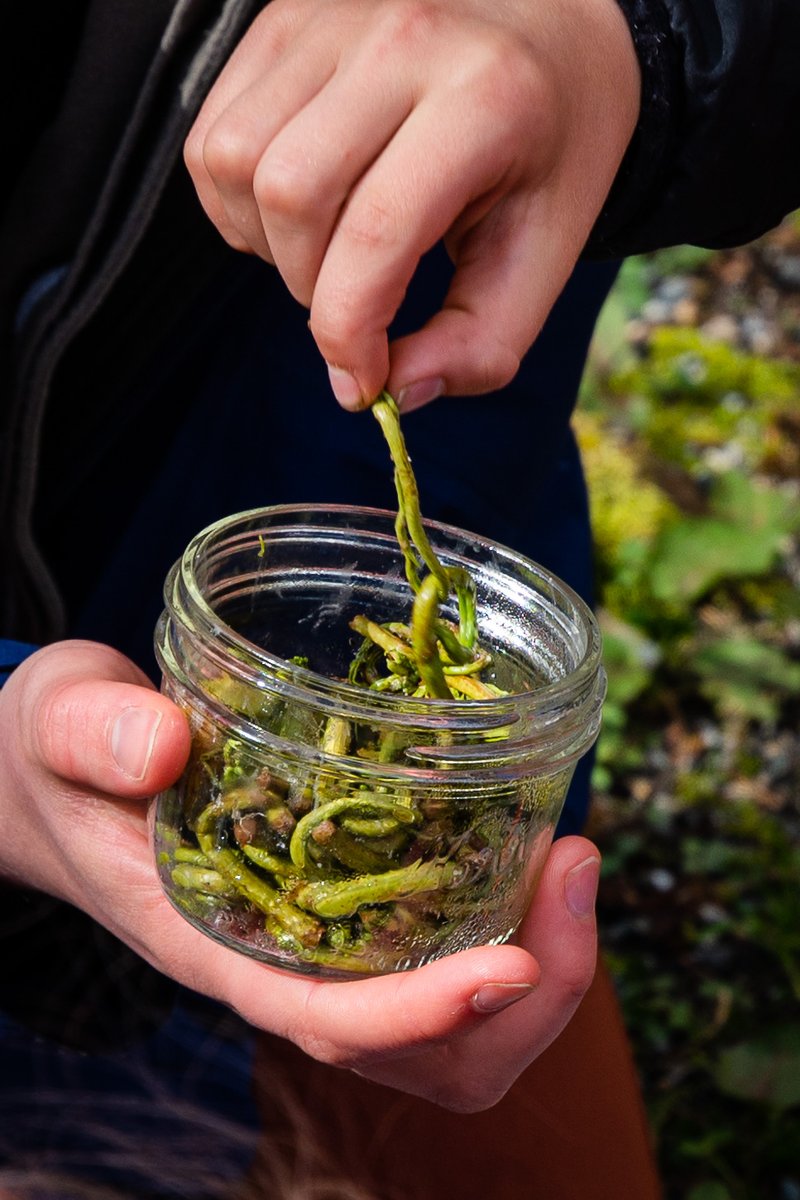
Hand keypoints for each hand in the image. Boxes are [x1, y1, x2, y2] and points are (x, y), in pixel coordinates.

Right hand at [0, 640, 598, 1110]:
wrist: (61, 783)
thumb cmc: (61, 758)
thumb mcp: (56, 724)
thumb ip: (92, 733)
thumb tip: (162, 743)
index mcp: (212, 943)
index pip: (325, 1020)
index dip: (423, 1015)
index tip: (513, 967)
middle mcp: (279, 965)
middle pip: (423, 1056)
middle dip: (527, 994)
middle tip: (574, 860)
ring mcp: (320, 947)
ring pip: (454, 1028)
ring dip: (541, 964)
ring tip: (572, 853)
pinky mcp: (346, 910)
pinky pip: (446, 956)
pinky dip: (511, 922)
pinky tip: (531, 843)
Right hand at [184, 0, 638, 410]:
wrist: (548, 30)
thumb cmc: (548, 151)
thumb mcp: (545, 256)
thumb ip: (482, 343)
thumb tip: (397, 393)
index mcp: (484, 99)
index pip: (376, 233)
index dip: (349, 332)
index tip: (360, 382)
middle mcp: (400, 38)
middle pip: (289, 194)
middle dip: (310, 287)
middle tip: (357, 302)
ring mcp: (330, 17)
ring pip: (234, 161)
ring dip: (265, 242)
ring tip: (327, 251)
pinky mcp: (282, 18)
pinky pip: (213, 135)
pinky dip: (238, 200)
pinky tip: (299, 212)